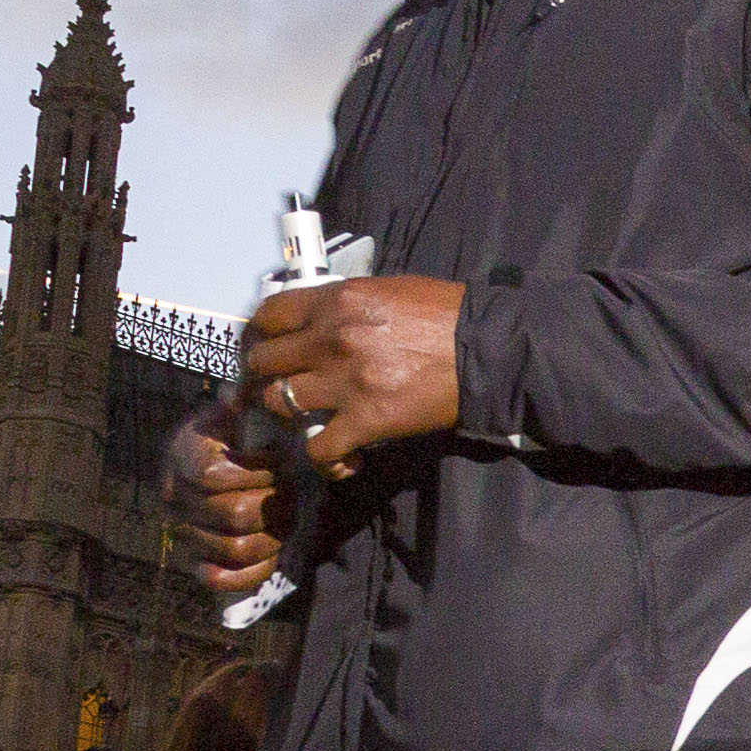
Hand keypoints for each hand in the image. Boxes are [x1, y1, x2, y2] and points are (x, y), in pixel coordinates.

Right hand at [163, 409, 286, 601]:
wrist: (205, 460)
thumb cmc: (232, 435)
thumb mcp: (238, 414)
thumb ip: (248, 408)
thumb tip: (248, 403)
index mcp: (184, 456)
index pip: (213, 474)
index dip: (256, 471)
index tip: (277, 461)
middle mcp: (176, 497)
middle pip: (234, 514)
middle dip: (275, 506)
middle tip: (293, 495)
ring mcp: (182, 531)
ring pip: (234, 549)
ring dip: (272, 538)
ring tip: (287, 521)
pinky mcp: (192, 561)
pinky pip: (220, 579)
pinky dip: (253, 572)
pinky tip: (272, 555)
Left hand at [237, 274, 467, 476]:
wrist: (487, 351)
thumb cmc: (446, 315)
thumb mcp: (388, 290)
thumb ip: (346, 303)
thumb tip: (322, 317)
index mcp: (336, 301)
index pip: (270, 314)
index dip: (262, 332)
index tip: (269, 343)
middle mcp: (330, 339)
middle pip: (264, 361)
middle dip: (269, 374)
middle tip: (283, 383)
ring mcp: (344, 382)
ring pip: (280, 403)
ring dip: (291, 413)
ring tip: (309, 418)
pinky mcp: (365, 421)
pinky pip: (319, 450)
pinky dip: (326, 460)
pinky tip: (342, 459)